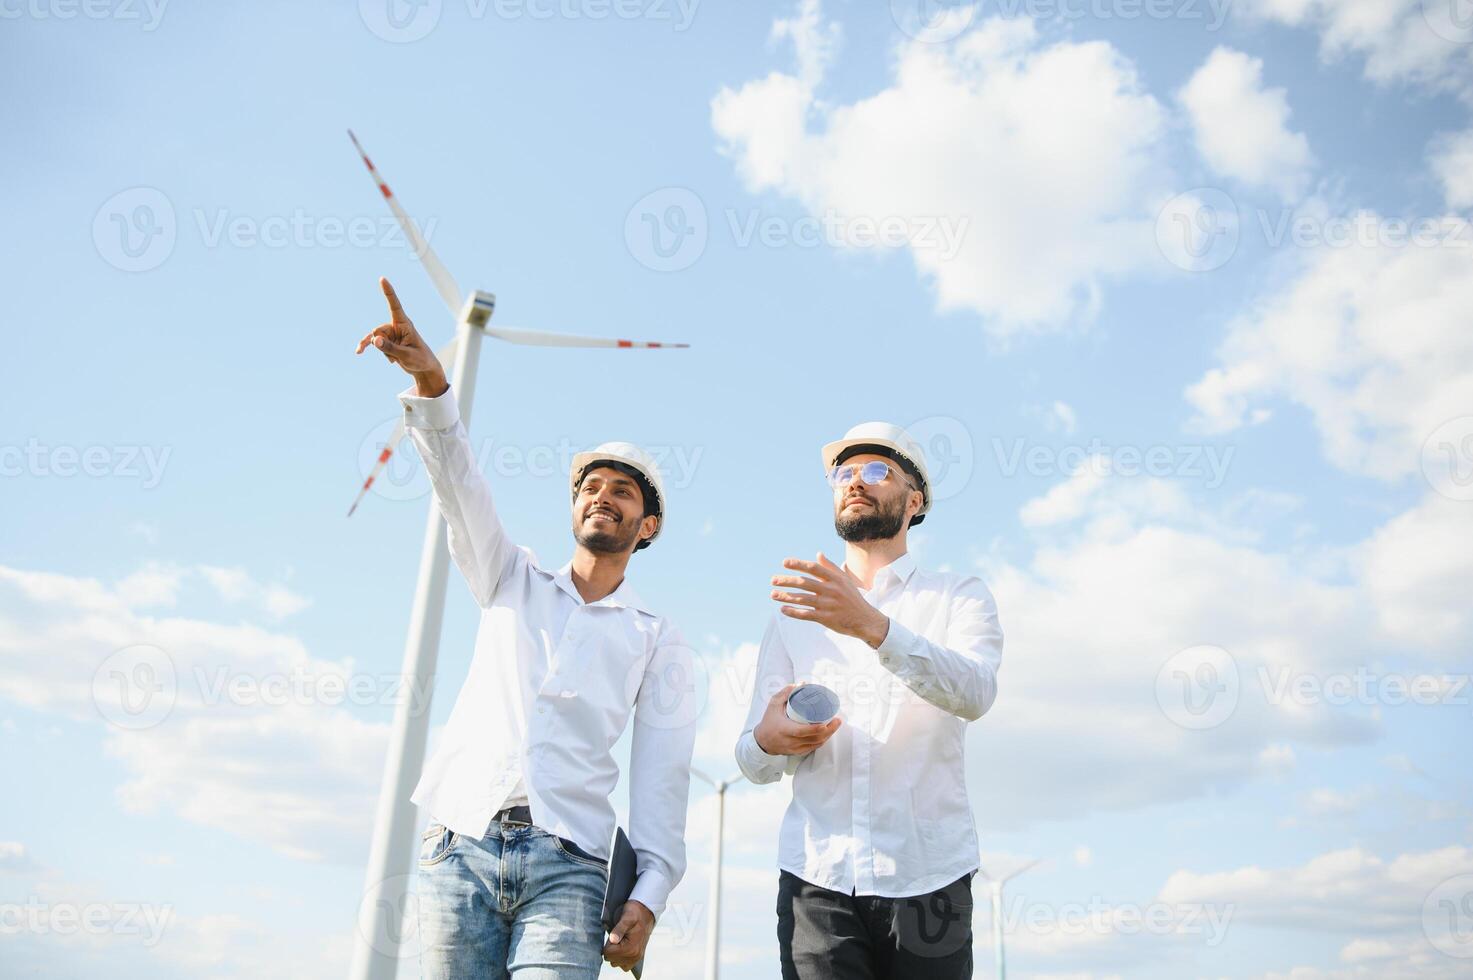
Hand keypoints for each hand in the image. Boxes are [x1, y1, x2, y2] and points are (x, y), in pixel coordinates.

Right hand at [354, 277, 446, 395]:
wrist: (423, 369)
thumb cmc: (420, 359)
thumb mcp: (406, 356)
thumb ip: (390, 348)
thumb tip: (374, 340)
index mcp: (405, 324)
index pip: (395, 305)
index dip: (388, 292)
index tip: (382, 279)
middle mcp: (396, 326)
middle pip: (378, 330)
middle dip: (381, 344)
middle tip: (395, 355)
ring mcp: (391, 334)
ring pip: (375, 339)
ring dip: (383, 351)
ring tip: (395, 359)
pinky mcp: (387, 341)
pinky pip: (373, 342)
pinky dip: (369, 347)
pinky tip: (359, 352)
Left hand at [602, 900, 654, 972]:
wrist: (646, 912)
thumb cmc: (635, 913)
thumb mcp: (627, 917)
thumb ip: (619, 929)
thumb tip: (613, 939)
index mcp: (631, 948)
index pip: (607, 953)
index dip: (608, 943)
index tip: (615, 934)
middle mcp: (634, 956)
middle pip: (610, 959)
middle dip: (611, 948)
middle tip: (618, 937)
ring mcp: (636, 958)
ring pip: (615, 963)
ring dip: (615, 953)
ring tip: (621, 941)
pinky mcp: (637, 958)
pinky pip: (623, 965)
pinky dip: (620, 958)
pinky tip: (622, 947)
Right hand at [753, 682, 841, 755]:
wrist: (762, 741)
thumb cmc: (768, 721)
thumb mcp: (773, 704)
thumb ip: (785, 693)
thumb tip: (801, 684)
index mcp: (784, 729)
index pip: (801, 731)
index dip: (815, 728)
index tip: (825, 723)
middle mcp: (790, 741)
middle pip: (813, 739)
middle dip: (828, 730)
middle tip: (837, 720)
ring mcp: (795, 748)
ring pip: (815, 744)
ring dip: (828, 735)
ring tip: (835, 725)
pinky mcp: (797, 752)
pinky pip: (813, 748)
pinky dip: (821, 741)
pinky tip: (827, 734)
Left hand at [771, 552, 890, 647]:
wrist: (865, 620)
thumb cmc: (853, 598)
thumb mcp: (845, 580)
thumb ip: (830, 567)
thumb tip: (818, 554)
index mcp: (835, 579)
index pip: (813, 568)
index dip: (798, 564)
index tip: (784, 563)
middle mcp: (831, 590)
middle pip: (804, 583)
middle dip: (786, 581)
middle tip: (773, 580)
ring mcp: (828, 604)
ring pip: (802, 598)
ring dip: (785, 596)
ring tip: (773, 594)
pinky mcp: (826, 618)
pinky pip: (806, 614)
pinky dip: (793, 612)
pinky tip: (783, 609)